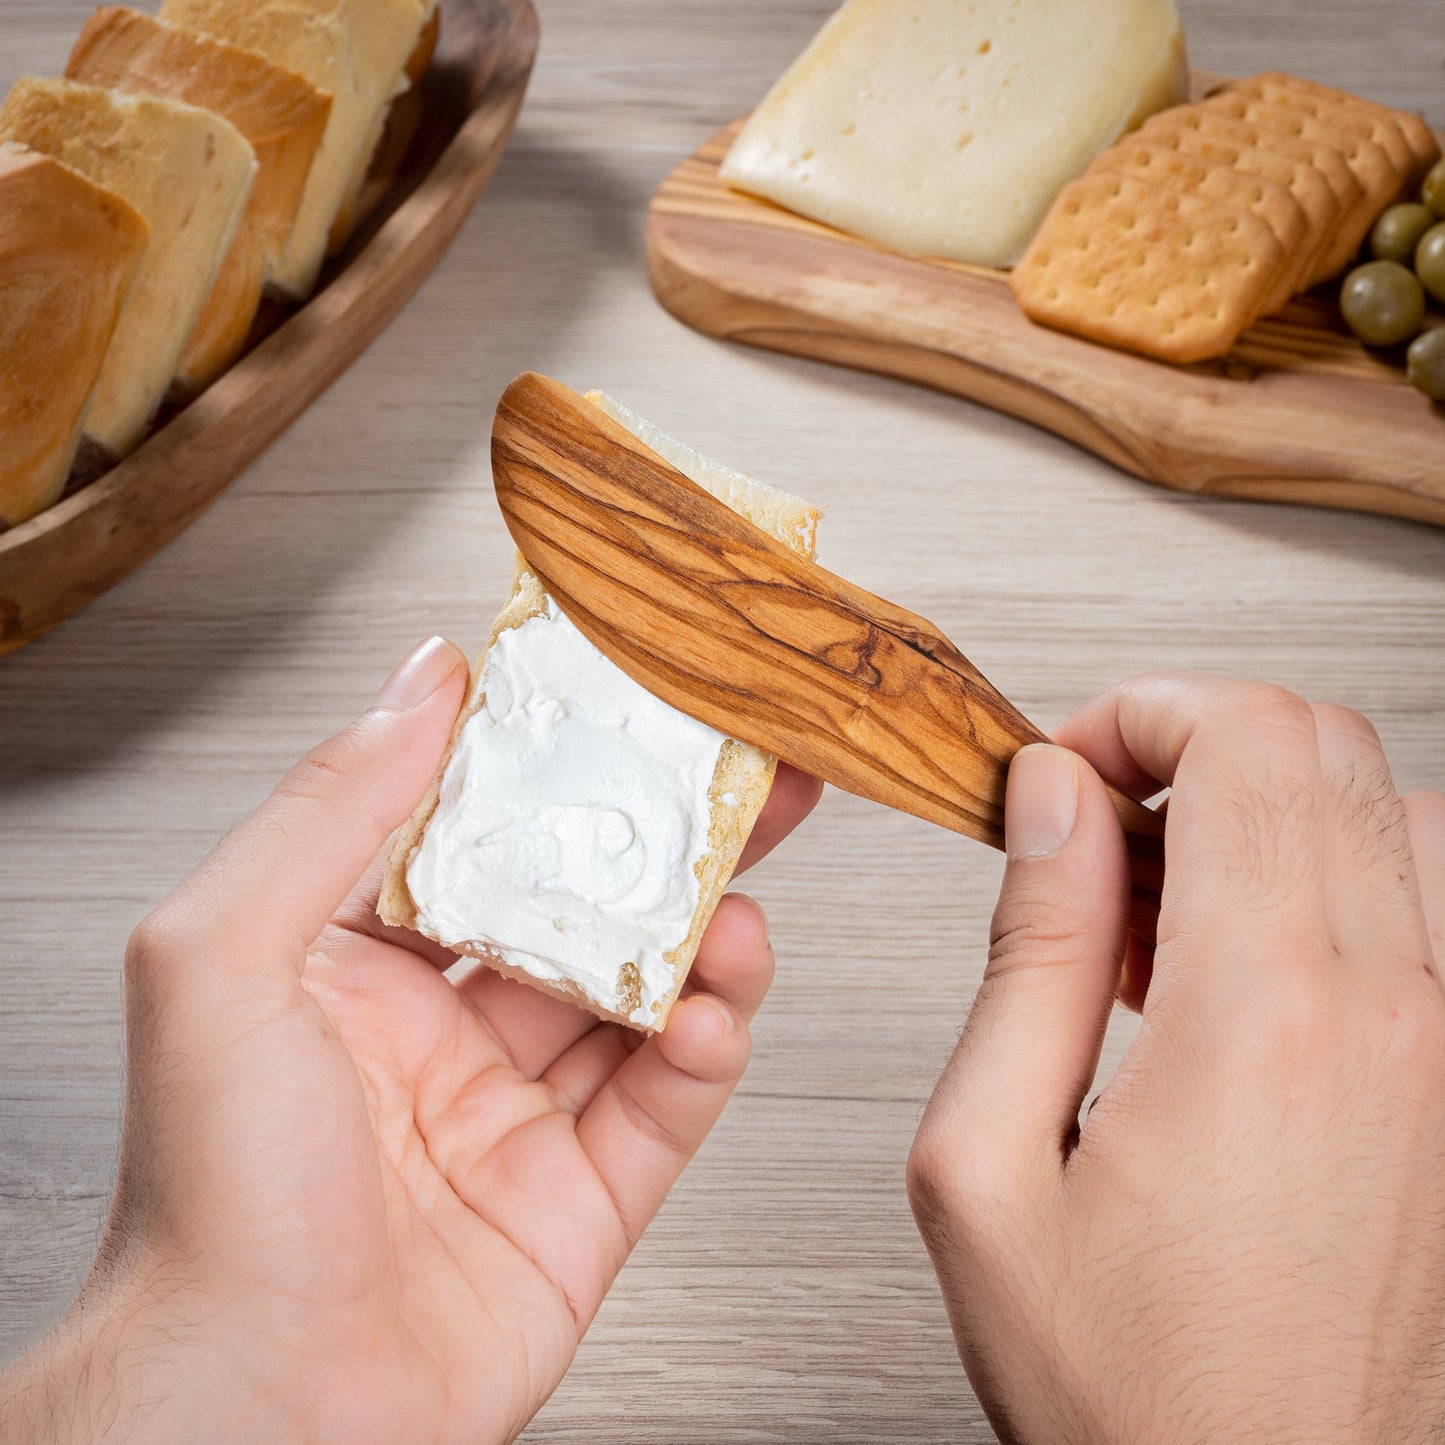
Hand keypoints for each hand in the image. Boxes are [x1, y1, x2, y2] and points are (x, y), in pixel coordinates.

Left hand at [0, 637, 819, 1444]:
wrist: (251, 1419)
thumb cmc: (205, 1205)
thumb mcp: (224, 960)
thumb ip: (331, 811)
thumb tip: (423, 682)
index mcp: (360, 964)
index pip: (483, 832)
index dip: (559, 768)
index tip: (627, 710)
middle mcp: (443, 1032)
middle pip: (585, 908)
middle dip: (667, 846)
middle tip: (745, 786)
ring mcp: (516, 1117)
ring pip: (642, 1000)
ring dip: (705, 948)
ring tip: (742, 912)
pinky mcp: (580, 1202)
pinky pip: (667, 1106)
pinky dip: (708, 1053)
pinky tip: (715, 1018)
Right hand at [907, 675, 1444, 1443]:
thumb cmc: (1129, 1386)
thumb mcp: (988, 1164)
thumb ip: (1029, 954)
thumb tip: (1051, 805)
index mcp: (1266, 1018)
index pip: (1246, 737)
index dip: (1138, 714)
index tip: (1066, 771)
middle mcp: (1397, 1017)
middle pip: (1324, 746)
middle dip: (1190, 743)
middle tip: (1096, 826)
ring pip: (1390, 812)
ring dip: (1263, 814)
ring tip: (1162, 910)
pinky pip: (1427, 910)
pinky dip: (1329, 885)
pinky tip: (1237, 974)